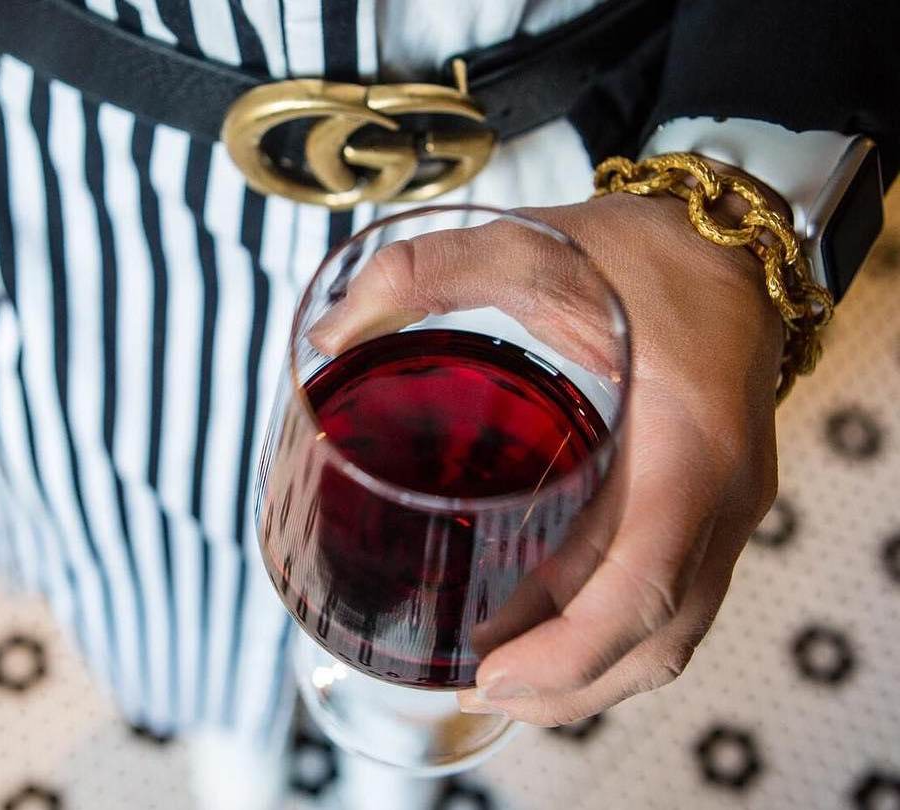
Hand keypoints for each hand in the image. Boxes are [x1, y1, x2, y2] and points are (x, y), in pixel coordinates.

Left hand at [309, 184, 782, 724]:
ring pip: (671, 632)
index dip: (569, 653)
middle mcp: (723, 497)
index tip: (489, 677)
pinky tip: (544, 623)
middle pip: (660, 636)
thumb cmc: (646, 252)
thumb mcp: (537, 245)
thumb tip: (328, 333)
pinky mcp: (713, 510)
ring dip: (589, 672)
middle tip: (472, 687)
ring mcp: (729, 511)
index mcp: (688, 446)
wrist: (735, 247)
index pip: (645, 585)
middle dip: (568, 686)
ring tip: (499, 674)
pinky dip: (608, 633)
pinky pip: (671, 598)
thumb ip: (429, 270)